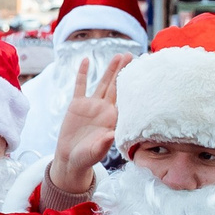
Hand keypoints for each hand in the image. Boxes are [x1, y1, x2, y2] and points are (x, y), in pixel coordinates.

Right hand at [46, 55, 125, 199]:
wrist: (71, 158)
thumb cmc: (87, 157)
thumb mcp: (96, 151)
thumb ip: (104, 143)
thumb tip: (110, 135)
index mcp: (114, 119)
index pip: (126, 99)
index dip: (134, 86)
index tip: (143, 74)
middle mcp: (105, 109)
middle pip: (117, 86)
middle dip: (124, 71)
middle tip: (133, 56)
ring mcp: (91, 105)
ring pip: (103, 83)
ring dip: (110, 69)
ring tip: (118, 55)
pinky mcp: (77, 105)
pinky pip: (80, 86)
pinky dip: (83, 73)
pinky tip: (86, 60)